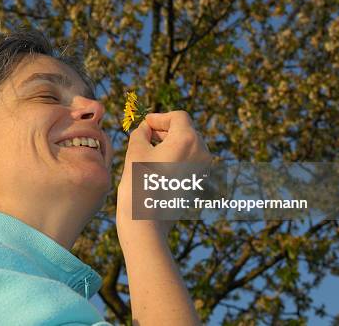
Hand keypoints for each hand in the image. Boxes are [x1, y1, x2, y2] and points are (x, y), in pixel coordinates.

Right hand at [116, 111, 211, 237]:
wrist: (147, 222)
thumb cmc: (139, 184)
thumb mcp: (135, 151)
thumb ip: (141, 132)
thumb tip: (145, 127)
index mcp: (188, 140)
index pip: (178, 117)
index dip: (159, 117)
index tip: (145, 124)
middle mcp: (202, 152)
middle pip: (185, 130)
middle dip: (165, 130)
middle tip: (144, 135)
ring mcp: (203, 168)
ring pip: (188, 145)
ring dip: (170, 143)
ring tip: (149, 150)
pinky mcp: (200, 181)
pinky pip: (190, 161)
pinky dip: (176, 157)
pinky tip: (157, 165)